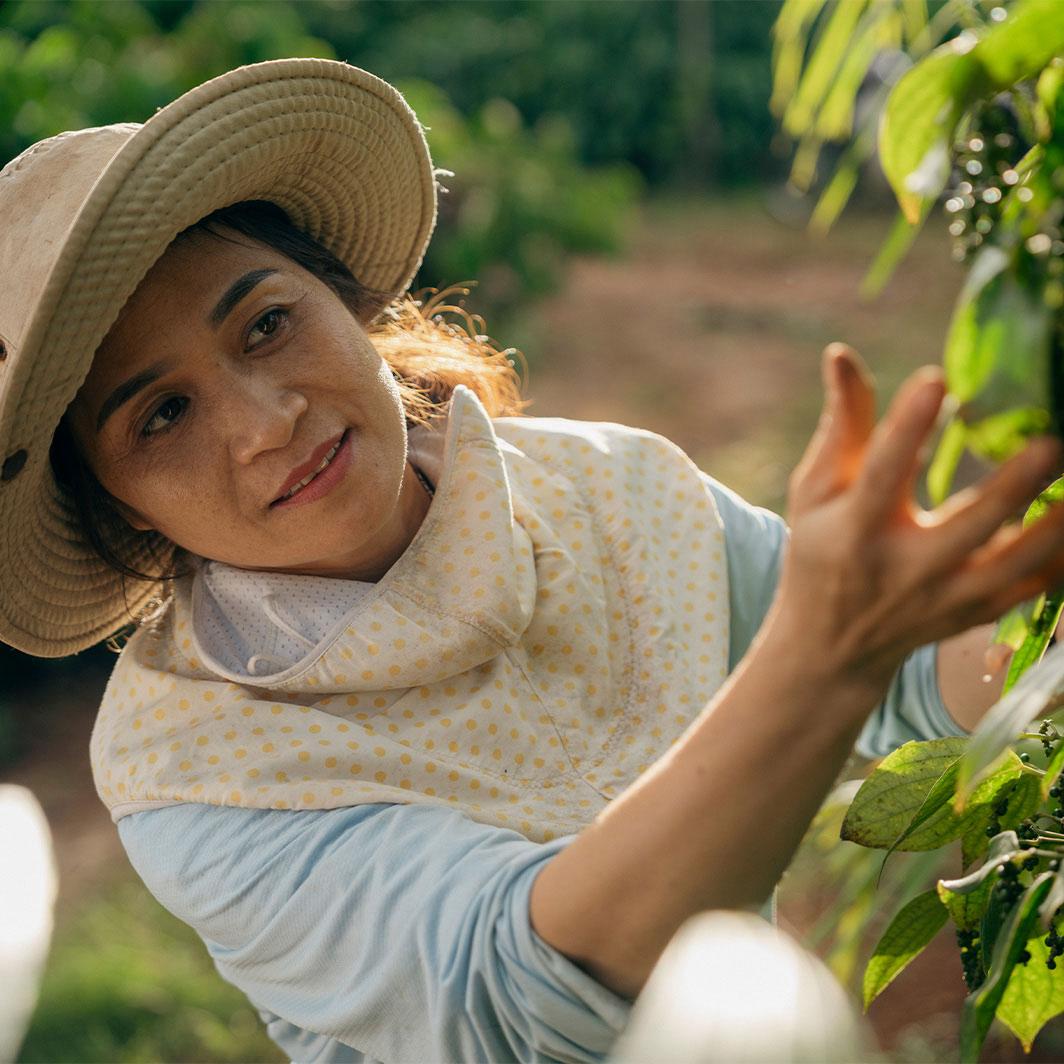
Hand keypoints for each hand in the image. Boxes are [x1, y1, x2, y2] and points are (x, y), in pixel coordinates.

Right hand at [771, 342, 1063, 695]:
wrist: (831, 647)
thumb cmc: (819, 551)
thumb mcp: (814, 492)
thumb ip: (841, 426)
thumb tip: (841, 354)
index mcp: (852, 529)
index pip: (880, 475)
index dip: (906, 427)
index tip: (935, 380)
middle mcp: (902, 568)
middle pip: (967, 527)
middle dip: (1012, 487)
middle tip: (1049, 442)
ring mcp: (945, 597)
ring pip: (1016, 566)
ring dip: (1055, 527)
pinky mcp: (976, 614)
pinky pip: (1036, 587)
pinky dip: (1063, 556)